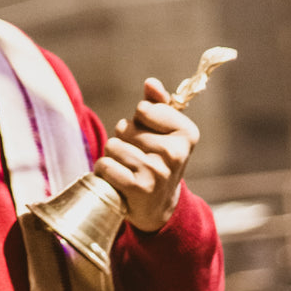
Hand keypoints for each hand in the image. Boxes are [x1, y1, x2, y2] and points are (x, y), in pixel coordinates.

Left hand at [93, 78, 198, 232]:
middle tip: (139, 157)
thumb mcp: (164, 132)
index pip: (144, 108)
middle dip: (125, 139)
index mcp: (186, 133)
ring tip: (128, 169)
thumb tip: (151, 83)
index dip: (140, 120)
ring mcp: (157, 171)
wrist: (159, 208)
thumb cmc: (158, 161)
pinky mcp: (138, 188)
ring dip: (114, 156)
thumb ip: (157, 104)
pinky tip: (118, 180)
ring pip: (113, 145)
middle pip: (126, 127)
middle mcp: (175, 152)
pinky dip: (104, 171)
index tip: (151, 137)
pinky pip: (105, 164)